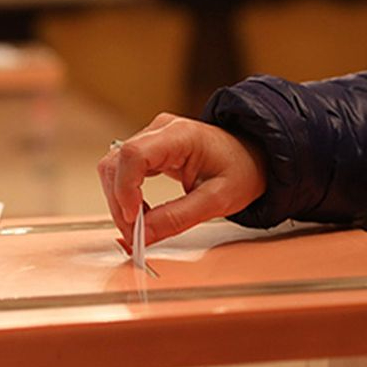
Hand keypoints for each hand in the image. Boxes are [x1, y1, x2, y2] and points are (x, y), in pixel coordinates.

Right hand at [98, 113, 266, 245]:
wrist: (252, 157)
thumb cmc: (242, 170)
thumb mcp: (218, 200)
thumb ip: (179, 218)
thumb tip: (144, 235)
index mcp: (180, 135)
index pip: (134, 154)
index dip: (125, 188)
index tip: (133, 219)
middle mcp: (160, 130)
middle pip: (117, 162)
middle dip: (119, 203)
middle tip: (136, 235)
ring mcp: (152, 138)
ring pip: (113, 168)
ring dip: (119, 201)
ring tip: (141, 227)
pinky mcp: (148, 151)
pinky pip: (122, 172)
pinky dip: (124, 197)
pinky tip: (141, 214)